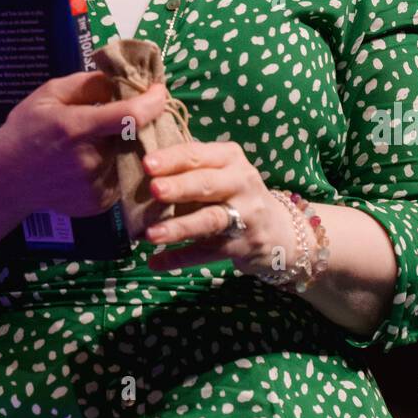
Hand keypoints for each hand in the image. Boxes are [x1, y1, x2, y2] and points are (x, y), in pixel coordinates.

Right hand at [0, 70, 167, 219]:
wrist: (6, 180)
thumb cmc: (25, 131)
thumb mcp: (48, 95)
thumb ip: (87, 84)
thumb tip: (121, 80)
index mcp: (76, 129)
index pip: (130, 116)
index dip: (152, 101)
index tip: (159, 91)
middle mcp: (90, 161)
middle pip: (133, 136)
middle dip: (136, 122)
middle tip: (122, 114)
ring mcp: (96, 186)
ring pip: (129, 157)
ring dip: (125, 144)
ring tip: (99, 139)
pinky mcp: (99, 203)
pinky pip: (120, 176)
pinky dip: (115, 164)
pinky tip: (91, 160)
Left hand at [142, 140, 292, 277]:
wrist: (277, 231)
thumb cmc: (234, 193)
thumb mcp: (220, 172)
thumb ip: (189, 168)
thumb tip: (140, 171)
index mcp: (230, 158)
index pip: (198, 154)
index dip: (173, 159)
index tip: (147, 163)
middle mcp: (242, 182)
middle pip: (207, 184)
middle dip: (180, 187)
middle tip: (153, 189)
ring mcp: (246, 215)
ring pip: (210, 219)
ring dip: (180, 227)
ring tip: (152, 234)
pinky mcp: (243, 245)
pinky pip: (208, 252)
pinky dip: (181, 258)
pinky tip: (156, 263)